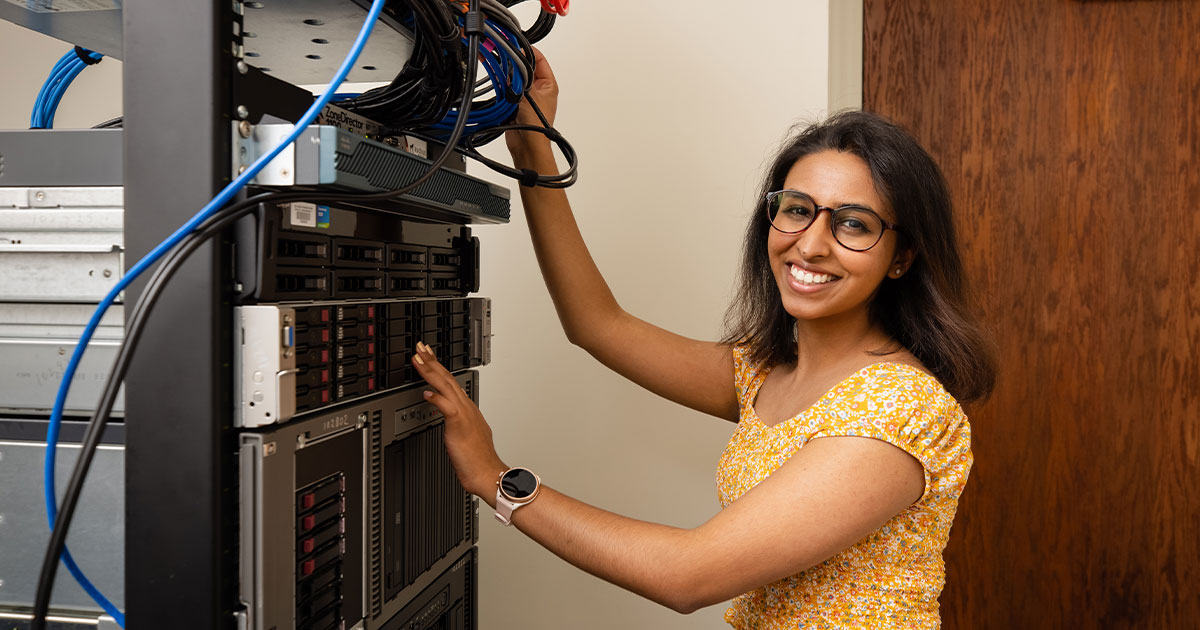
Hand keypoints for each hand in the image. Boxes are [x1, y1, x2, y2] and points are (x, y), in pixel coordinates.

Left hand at [411, 342, 506, 498]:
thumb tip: (449, 412)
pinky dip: (437, 398)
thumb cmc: (478, 460)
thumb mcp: (466, 435)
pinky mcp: (460, 425)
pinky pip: (447, 408)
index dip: (438, 368)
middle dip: (432, 362)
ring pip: (446, 387)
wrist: (488, 474)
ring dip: (431, 372)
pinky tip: (426, 392)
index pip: (451, 382)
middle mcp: (467, 407)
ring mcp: (465, 415)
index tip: (428, 357)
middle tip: (420, 348)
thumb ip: (457, 420)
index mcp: (468, 409)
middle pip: (448, 378)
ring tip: (418, 359)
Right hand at [506, 47, 558, 154]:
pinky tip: (497, 82)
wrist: (527, 145)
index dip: (527, 50)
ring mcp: (526, 96)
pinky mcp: (515, 103)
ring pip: (514, 78)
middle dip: (514, 62)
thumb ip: (521, 77)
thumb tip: (514, 62)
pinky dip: (501, 85)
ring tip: (500, 69)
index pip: (539, 59)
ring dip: (507, 75)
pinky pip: (507, 89)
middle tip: (503, 56)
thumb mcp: (530, 94)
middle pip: (524, 67)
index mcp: (548, 84)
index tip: (515, 46)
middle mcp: (538, 88)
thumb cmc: (537, 125)